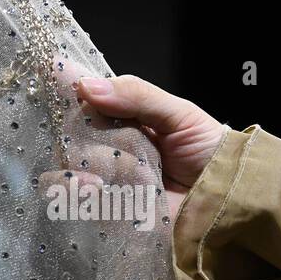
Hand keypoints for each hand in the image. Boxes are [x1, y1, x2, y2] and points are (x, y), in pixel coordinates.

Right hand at [71, 72, 223, 219]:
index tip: (50, 68)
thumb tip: (88, 85)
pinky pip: (74, 202)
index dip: (66, 84)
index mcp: (125, 117)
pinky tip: (94, 190)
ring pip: (67, 166)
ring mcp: (106, 179)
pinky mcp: (106, 211)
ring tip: (97, 177)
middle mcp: (109, 146)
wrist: (231, 203)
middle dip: (77, 131)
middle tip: (93, 134)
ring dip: (76, 165)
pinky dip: (75, 193)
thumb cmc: (210, 153)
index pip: (87, 96)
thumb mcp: (180, 115)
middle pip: (71, 133)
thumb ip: (137, 96)